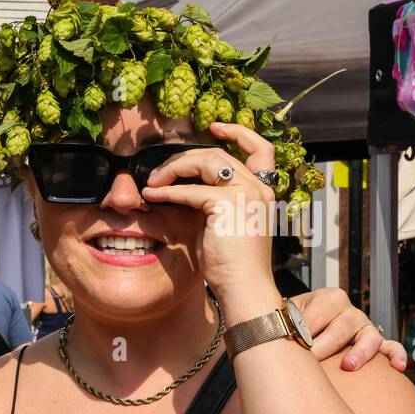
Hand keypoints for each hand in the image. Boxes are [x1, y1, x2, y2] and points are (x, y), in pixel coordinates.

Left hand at [139, 121, 277, 299]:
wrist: (244, 288)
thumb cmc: (231, 264)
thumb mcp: (223, 224)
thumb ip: (212, 201)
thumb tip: (181, 187)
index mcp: (263, 190)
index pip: (260, 148)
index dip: (238, 132)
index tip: (215, 126)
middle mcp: (259, 187)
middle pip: (219, 154)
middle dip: (184, 159)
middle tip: (158, 172)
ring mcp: (246, 194)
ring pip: (206, 162)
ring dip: (174, 169)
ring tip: (152, 182)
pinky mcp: (228, 205)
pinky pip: (191, 189)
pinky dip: (168, 190)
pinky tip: (151, 195)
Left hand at [289, 286, 407, 371]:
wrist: (301, 331)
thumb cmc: (291, 325)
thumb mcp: (285, 317)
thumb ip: (284, 322)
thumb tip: (272, 334)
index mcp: (326, 298)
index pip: (315, 317)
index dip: (301, 334)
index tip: (289, 346)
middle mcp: (348, 310)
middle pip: (339, 329)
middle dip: (322, 347)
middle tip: (308, 362)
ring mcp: (364, 326)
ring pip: (368, 337)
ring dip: (359, 352)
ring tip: (348, 366)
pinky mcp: (376, 342)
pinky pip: (390, 346)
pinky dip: (396, 355)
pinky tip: (398, 367)